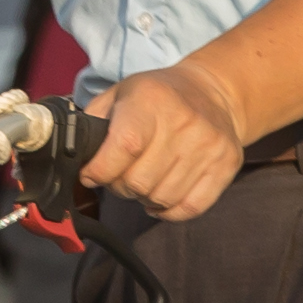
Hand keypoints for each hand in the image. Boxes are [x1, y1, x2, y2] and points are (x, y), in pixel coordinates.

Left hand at [86, 63, 249, 220]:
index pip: (124, 147)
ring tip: (144, 182)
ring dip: (144, 198)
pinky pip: (190, 208)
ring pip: (162, 198)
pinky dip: (169, 211)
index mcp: (152, 100)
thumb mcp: (121, 93)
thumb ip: (94, 120)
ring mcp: (209, 146)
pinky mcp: (226, 165)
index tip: (92, 175)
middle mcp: (184, 123)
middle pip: (139, 181)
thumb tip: (76, 155)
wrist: (214, 91)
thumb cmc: (159, 96)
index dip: (100, 170)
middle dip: (120, 186)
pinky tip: (160, 198)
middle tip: (120, 176)